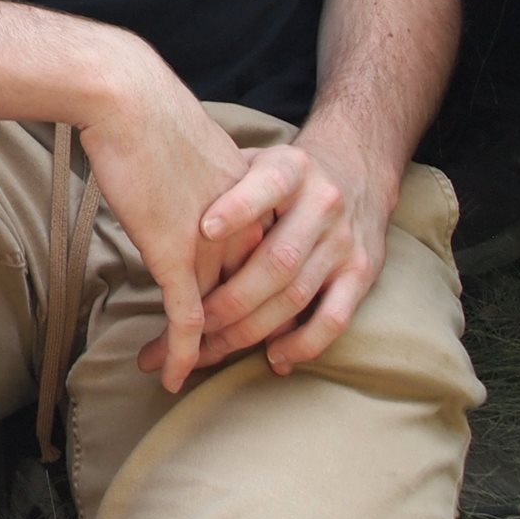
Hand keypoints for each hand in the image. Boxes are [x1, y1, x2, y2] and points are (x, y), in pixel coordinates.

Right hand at [79, 47, 251, 394]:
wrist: (128, 99)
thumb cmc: (147, 111)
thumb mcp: (188, 149)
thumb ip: (195, 178)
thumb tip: (178, 185)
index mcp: (253, 202)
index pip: (260, 265)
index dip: (249, 299)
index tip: (231, 320)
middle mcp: (243, 229)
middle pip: (245, 297)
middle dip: (227, 335)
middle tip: (206, 361)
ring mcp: (212, 246)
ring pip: (215, 316)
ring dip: (196, 351)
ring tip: (175, 372)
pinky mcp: (178, 256)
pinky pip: (185, 320)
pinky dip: (179, 353)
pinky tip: (169, 375)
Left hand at [154, 131, 394, 376]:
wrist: (354, 171)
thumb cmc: (278, 175)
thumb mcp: (252, 160)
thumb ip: (219, 180)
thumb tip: (158, 202)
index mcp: (291, 169)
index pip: (266, 186)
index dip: (237, 209)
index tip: (203, 228)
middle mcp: (323, 204)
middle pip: (275, 261)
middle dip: (228, 300)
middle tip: (188, 326)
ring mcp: (344, 242)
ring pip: (296, 295)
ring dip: (251, 329)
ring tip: (210, 351)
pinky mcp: (361, 274)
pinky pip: (334, 318)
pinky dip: (303, 343)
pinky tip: (273, 358)